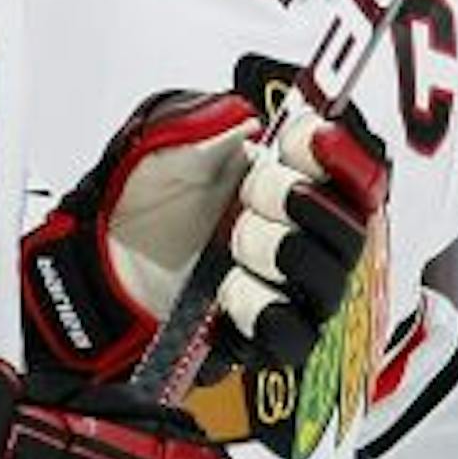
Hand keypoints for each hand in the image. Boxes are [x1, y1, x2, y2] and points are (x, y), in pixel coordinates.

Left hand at [20, 76, 389, 385]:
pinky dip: (263, 308)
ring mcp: (288, 290)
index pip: (355, 172)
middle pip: (352, 228)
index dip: (342, 155)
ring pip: (329, 282)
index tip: (304, 137)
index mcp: (294, 179)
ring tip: (232, 239)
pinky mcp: (263, 337)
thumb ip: (208, 127)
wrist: (102, 252)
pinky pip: (293, 336)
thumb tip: (248, 120)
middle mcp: (303, 236)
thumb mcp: (164, 142)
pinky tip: (229, 288)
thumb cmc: (144, 198)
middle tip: (252, 190)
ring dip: (279, 251)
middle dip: (301, 200)